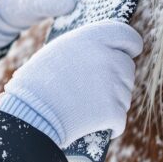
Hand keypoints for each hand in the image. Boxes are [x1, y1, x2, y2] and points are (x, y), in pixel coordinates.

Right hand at [0, 19, 143, 148]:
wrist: (32, 113)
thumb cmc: (37, 82)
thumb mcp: (58, 51)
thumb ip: (86, 46)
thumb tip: (105, 49)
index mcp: (93, 37)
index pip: (129, 37)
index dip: (130, 47)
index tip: (129, 53)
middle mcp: (108, 56)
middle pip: (128, 68)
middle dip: (117, 79)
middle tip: (94, 89)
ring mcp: (114, 84)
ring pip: (125, 94)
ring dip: (112, 101)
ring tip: (86, 106)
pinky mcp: (114, 110)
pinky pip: (120, 119)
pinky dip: (110, 124)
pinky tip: (92, 123)